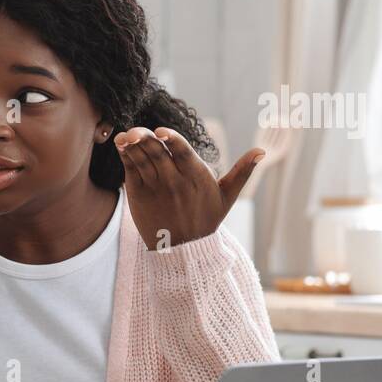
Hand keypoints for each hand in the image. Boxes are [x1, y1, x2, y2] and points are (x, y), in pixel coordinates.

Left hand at [115, 126, 263, 249]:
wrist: (183, 249)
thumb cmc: (206, 218)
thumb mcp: (227, 196)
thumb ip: (242, 172)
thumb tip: (261, 151)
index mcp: (196, 177)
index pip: (183, 153)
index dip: (172, 140)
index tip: (160, 131)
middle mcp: (174, 182)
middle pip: (158, 155)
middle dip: (144, 140)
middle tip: (134, 131)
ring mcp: (155, 188)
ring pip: (142, 161)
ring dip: (131, 146)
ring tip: (125, 134)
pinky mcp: (138, 195)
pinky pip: (130, 171)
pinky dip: (125, 156)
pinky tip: (120, 143)